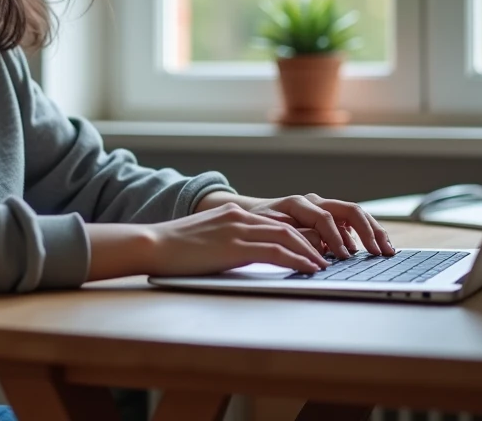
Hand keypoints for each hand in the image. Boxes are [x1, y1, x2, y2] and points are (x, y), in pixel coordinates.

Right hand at [140, 202, 328, 276]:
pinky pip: (276, 251)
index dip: (298, 234)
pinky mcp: (236, 245)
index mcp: (232, 213)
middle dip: (311, 241)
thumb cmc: (174, 248)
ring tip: (323, 265)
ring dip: (310, 251)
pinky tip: (308, 268)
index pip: (275, 221)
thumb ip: (227, 240)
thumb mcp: (206, 238)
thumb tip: (245, 254)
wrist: (153, 244)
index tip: (313, 247)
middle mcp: (239, 216)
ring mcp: (238, 229)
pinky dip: (297, 259)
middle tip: (327, 256)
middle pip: (288, 226)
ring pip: (287, 236)